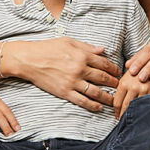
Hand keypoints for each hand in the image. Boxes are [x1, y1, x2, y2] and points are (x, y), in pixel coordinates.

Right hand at [6, 38, 120, 112]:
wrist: (29, 60)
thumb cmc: (48, 48)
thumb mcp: (69, 42)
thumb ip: (87, 47)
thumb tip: (103, 49)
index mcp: (82, 55)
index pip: (104, 63)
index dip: (113, 69)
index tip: (118, 72)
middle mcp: (79, 69)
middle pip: (102, 78)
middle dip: (113, 83)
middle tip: (120, 86)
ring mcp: (72, 82)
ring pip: (95, 92)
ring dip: (107, 96)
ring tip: (113, 99)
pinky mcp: (64, 92)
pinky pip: (82, 101)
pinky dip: (92, 105)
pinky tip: (99, 107)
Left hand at [113, 72, 149, 118]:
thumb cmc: (139, 70)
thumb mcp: (127, 75)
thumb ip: (120, 85)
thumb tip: (111, 96)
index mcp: (123, 83)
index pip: (116, 102)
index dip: (116, 111)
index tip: (116, 115)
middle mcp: (132, 87)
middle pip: (124, 106)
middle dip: (122, 115)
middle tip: (121, 120)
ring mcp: (143, 90)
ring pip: (134, 107)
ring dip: (132, 114)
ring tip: (130, 119)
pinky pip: (145, 104)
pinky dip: (141, 110)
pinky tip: (140, 113)